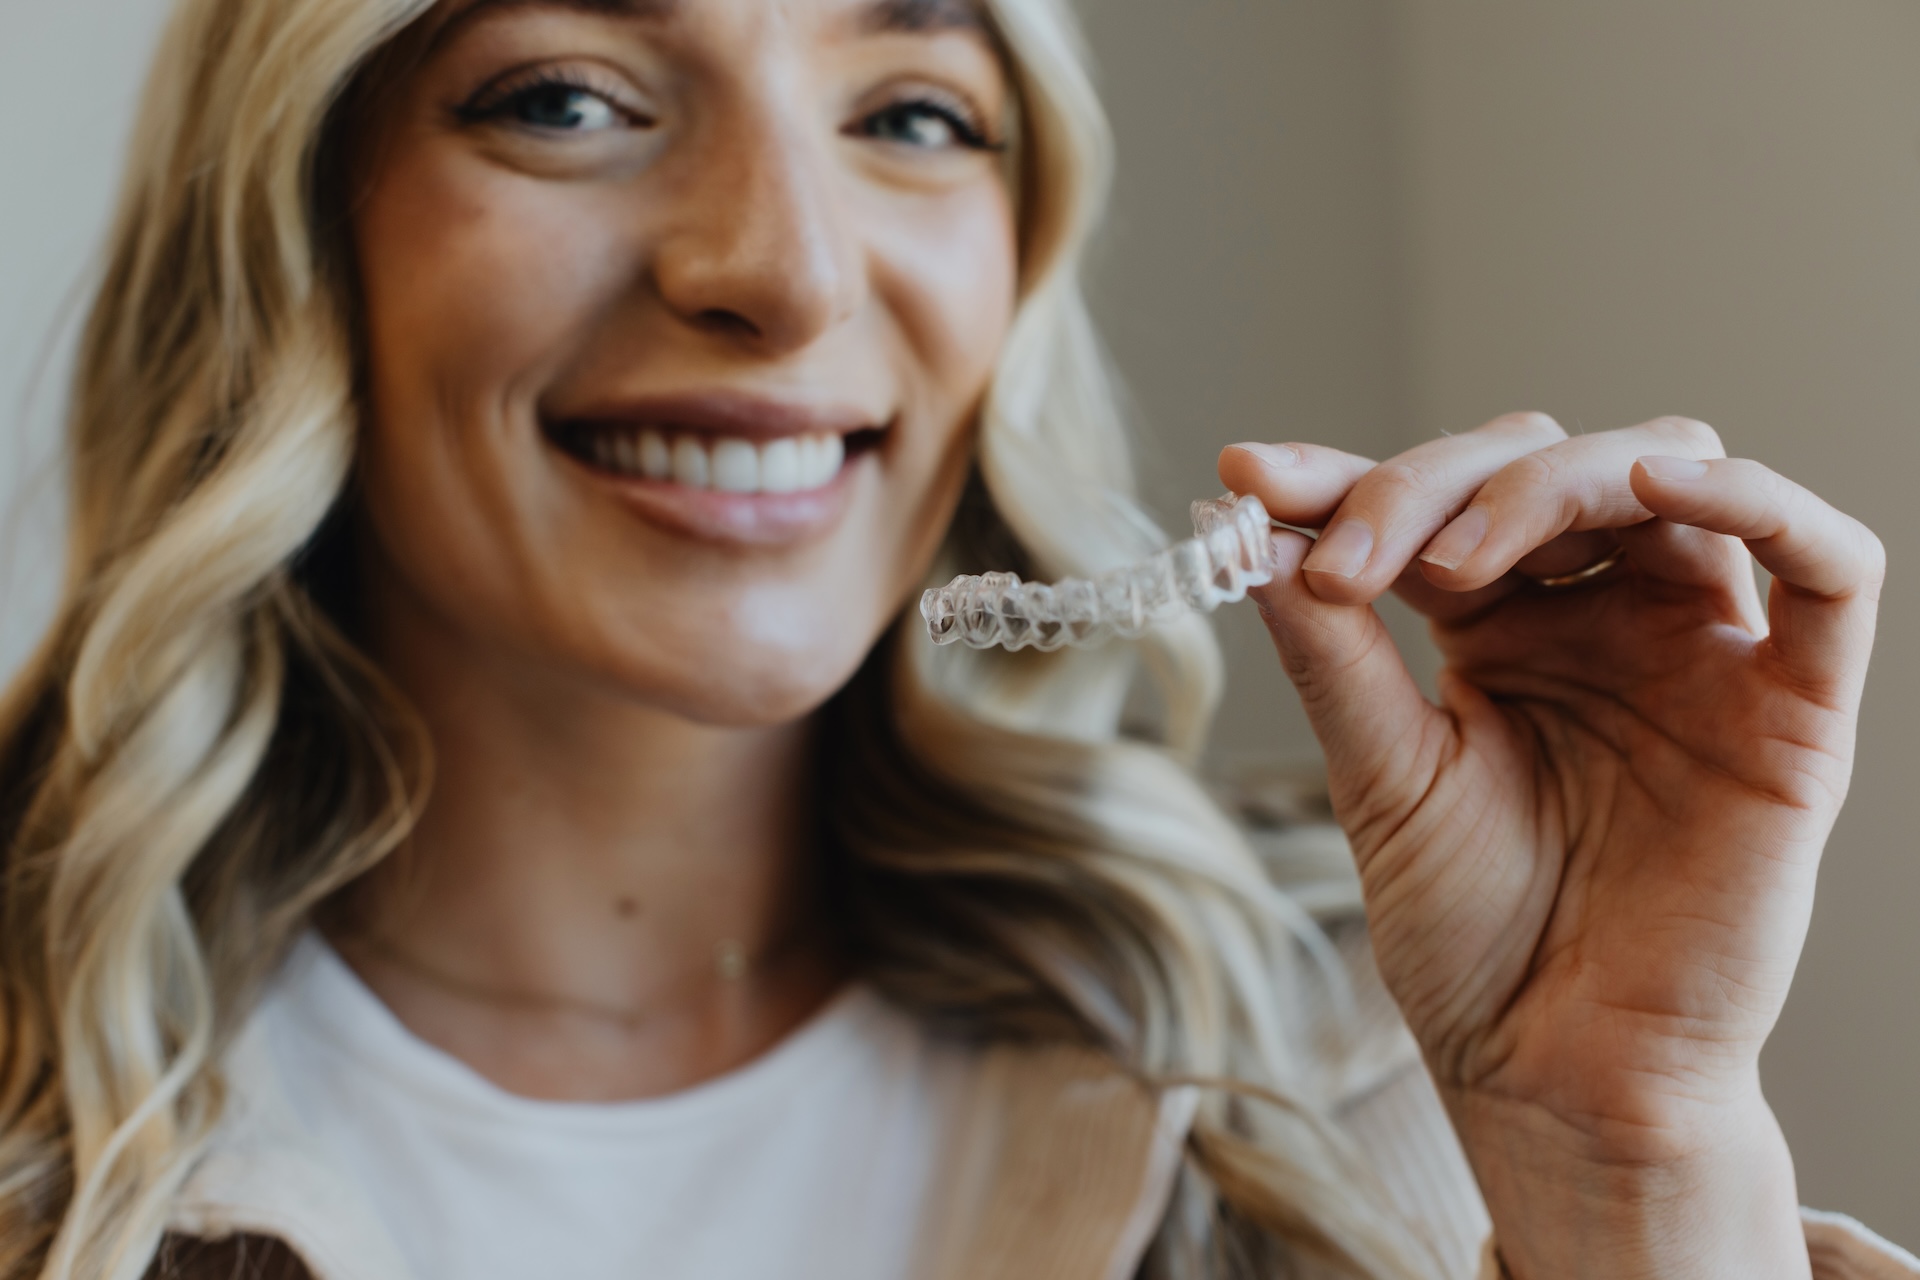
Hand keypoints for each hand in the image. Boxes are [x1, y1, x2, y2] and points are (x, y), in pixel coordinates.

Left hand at [1219, 414, 1884, 1278]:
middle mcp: (1601, 617)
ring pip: (1667, 473)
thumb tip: (1240, 517)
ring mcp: (1700, 650)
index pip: (1433, 502)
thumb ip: (1331, 645)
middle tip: (1345, 563)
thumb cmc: (1467, 933)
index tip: (1247, 478)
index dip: (1342, 478)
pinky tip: (1660, 483)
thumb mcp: (1380, 773)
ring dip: (1554, 482)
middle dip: (1431, 488)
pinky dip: (1758, 502)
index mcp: (1500, 628)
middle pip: (1543, 462)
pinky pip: (1827, 571)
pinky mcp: (1793, 709)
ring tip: (1453, 563)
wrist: (1551, 1068)